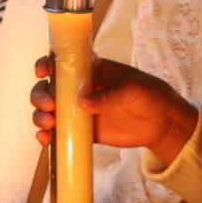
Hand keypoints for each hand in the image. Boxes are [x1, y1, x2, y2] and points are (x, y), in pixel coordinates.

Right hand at [30, 56, 198, 165]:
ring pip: (48, 111)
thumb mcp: (132, 89)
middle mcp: (78, 88)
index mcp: (90, 69)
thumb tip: (82, 103)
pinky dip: (47, 136)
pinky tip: (46, 140)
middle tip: (50, 106)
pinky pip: (58, 133)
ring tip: (48, 124)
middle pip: (48, 88)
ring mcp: (77, 111)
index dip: (47, 64)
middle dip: (40, 96)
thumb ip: (109, 95)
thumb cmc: (149, 95)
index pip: (62, 62)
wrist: (161, 124)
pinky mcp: (81, 131)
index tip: (43, 71)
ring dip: (40, 116)